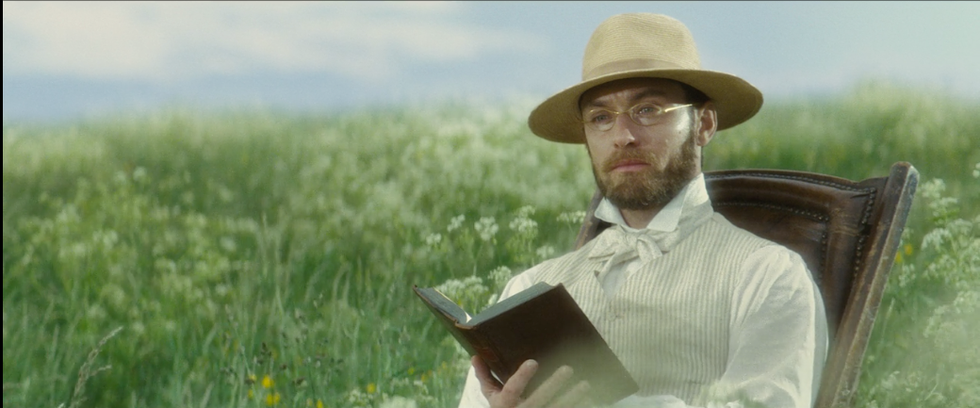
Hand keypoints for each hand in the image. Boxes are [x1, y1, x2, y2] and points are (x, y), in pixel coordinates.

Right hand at [472, 356, 591, 407]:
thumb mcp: (491, 397)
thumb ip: (485, 377)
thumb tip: (476, 356)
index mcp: (505, 404)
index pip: (512, 390)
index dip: (522, 377)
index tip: (533, 362)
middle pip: (539, 399)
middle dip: (554, 385)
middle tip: (568, 369)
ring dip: (573, 398)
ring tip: (586, 385)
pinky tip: (591, 400)